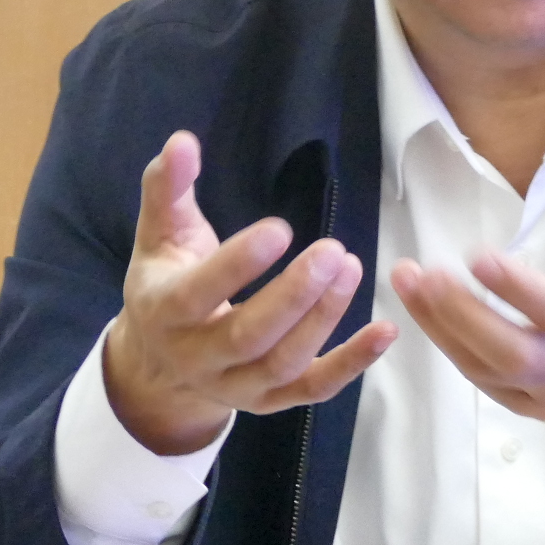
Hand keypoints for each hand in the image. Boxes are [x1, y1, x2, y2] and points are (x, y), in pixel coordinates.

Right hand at [102, 131, 395, 454]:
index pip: (198, 293)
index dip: (238, 265)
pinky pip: (314, 389)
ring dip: (324, 319)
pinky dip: (352, 364)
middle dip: (294, 296)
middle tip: (334, 252)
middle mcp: (198, 358)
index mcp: (165, 312)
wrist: (158, 363)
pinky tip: (385, 331)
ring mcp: (237, 386)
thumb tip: (182, 142)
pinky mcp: (271, 402)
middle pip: (248, 336)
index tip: (280, 229)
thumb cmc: (166, 283)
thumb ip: (168, 188)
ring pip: (284, 363)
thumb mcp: (158, 234)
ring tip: (353, 268)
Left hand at [390, 135, 544, 437]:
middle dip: (461, 316)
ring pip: (487, 371)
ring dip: (440, 327)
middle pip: (512, 353)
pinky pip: (484, 383)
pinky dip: (451, 348)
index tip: (476, 254)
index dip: (516, 288)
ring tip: (408, 281)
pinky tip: (426, 310)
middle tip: (422, 273)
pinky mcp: (535, 406)